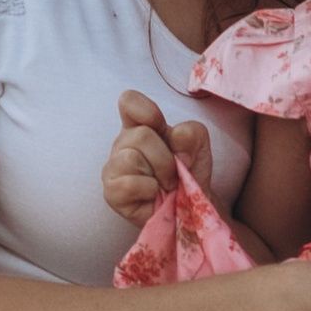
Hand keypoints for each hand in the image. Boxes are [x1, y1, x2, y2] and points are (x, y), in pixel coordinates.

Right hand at [104, 88, 214, 227]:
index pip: (129, 102)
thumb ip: (192, 133)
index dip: (147, 111)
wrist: (192, 208)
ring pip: (131, 158)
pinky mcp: (111, 192)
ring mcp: (114, 167)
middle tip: (173, 174)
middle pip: (140, 135)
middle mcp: (124, 143)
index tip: (162, 128)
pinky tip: (153, 195)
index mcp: (140, 125)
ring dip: (159, 175)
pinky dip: (148, 190)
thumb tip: (176, 140)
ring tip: (164, 185)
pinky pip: (128, 184)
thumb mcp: (199, 147)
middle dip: (165, 158)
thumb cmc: (188, 173)